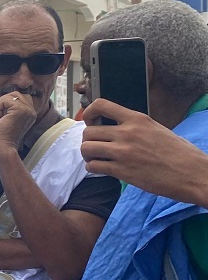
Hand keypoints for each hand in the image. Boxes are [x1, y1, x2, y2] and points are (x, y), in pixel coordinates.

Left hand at [0, 91, 39, 153]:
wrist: (2, 147)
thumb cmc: (1, 135)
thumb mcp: (8, 118)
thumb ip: (10, 108)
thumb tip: (4, 96)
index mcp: (30, 113)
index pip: (20, 97)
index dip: (8, 102)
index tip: (2, 117)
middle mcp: (32, 111)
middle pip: (16, 94)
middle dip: (3, 102)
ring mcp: (27, 110)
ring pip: (11, 95)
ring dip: (0, 104)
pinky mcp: (20, 110)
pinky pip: (6, 100)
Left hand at [82, 99, 207, 205]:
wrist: (193, 174)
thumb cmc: (180, 153)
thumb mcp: (157, 129)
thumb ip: (136, 127)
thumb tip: (118, 129)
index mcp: (137, 119)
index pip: (101, 105)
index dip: (89, 112)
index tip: (90, 121)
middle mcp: (127, 133)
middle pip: (88, 131)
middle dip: (88, 140)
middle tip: (95, 146)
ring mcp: (123, 152)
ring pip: (87, 148)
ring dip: (87, 154)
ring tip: (96, 158)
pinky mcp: (122, 171)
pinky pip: (93, 166)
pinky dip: (93, 167)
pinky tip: (102, 169)